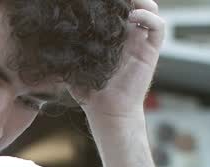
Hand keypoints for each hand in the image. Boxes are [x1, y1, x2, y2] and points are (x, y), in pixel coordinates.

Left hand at [71, 0, 164, 123]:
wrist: (107, 112)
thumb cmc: (90, 90)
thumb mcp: (75, 63)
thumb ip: (69, 46)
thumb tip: (53, 29)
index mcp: (113, 33)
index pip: (118, 7)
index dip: (113, 0)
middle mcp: (129, 33)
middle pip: (135, 3)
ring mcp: (141, 40)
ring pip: (150, 8)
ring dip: (140, 1)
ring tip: (126, 3)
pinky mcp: (151, 51)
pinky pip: (157, 26)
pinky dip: (148, 16)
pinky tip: (133, 17)